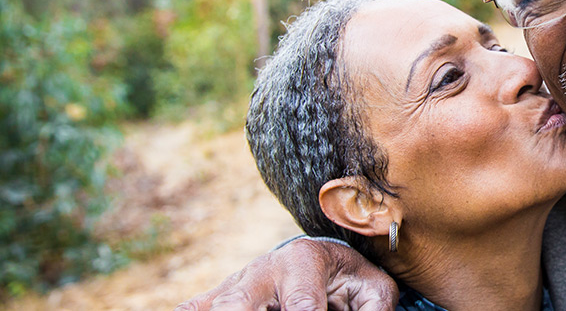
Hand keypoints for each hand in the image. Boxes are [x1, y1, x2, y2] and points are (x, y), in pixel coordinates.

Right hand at [175, 238, 397, 310]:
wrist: (318, 260)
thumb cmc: (349, 280)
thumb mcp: (373, 291)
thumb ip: (374, 310)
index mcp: (304, 260)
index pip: (301, 306)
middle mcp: (263, 269)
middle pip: (238, 302)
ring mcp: (235, 283)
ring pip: (214, 306)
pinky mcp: (215, 297)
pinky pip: (191, 309)